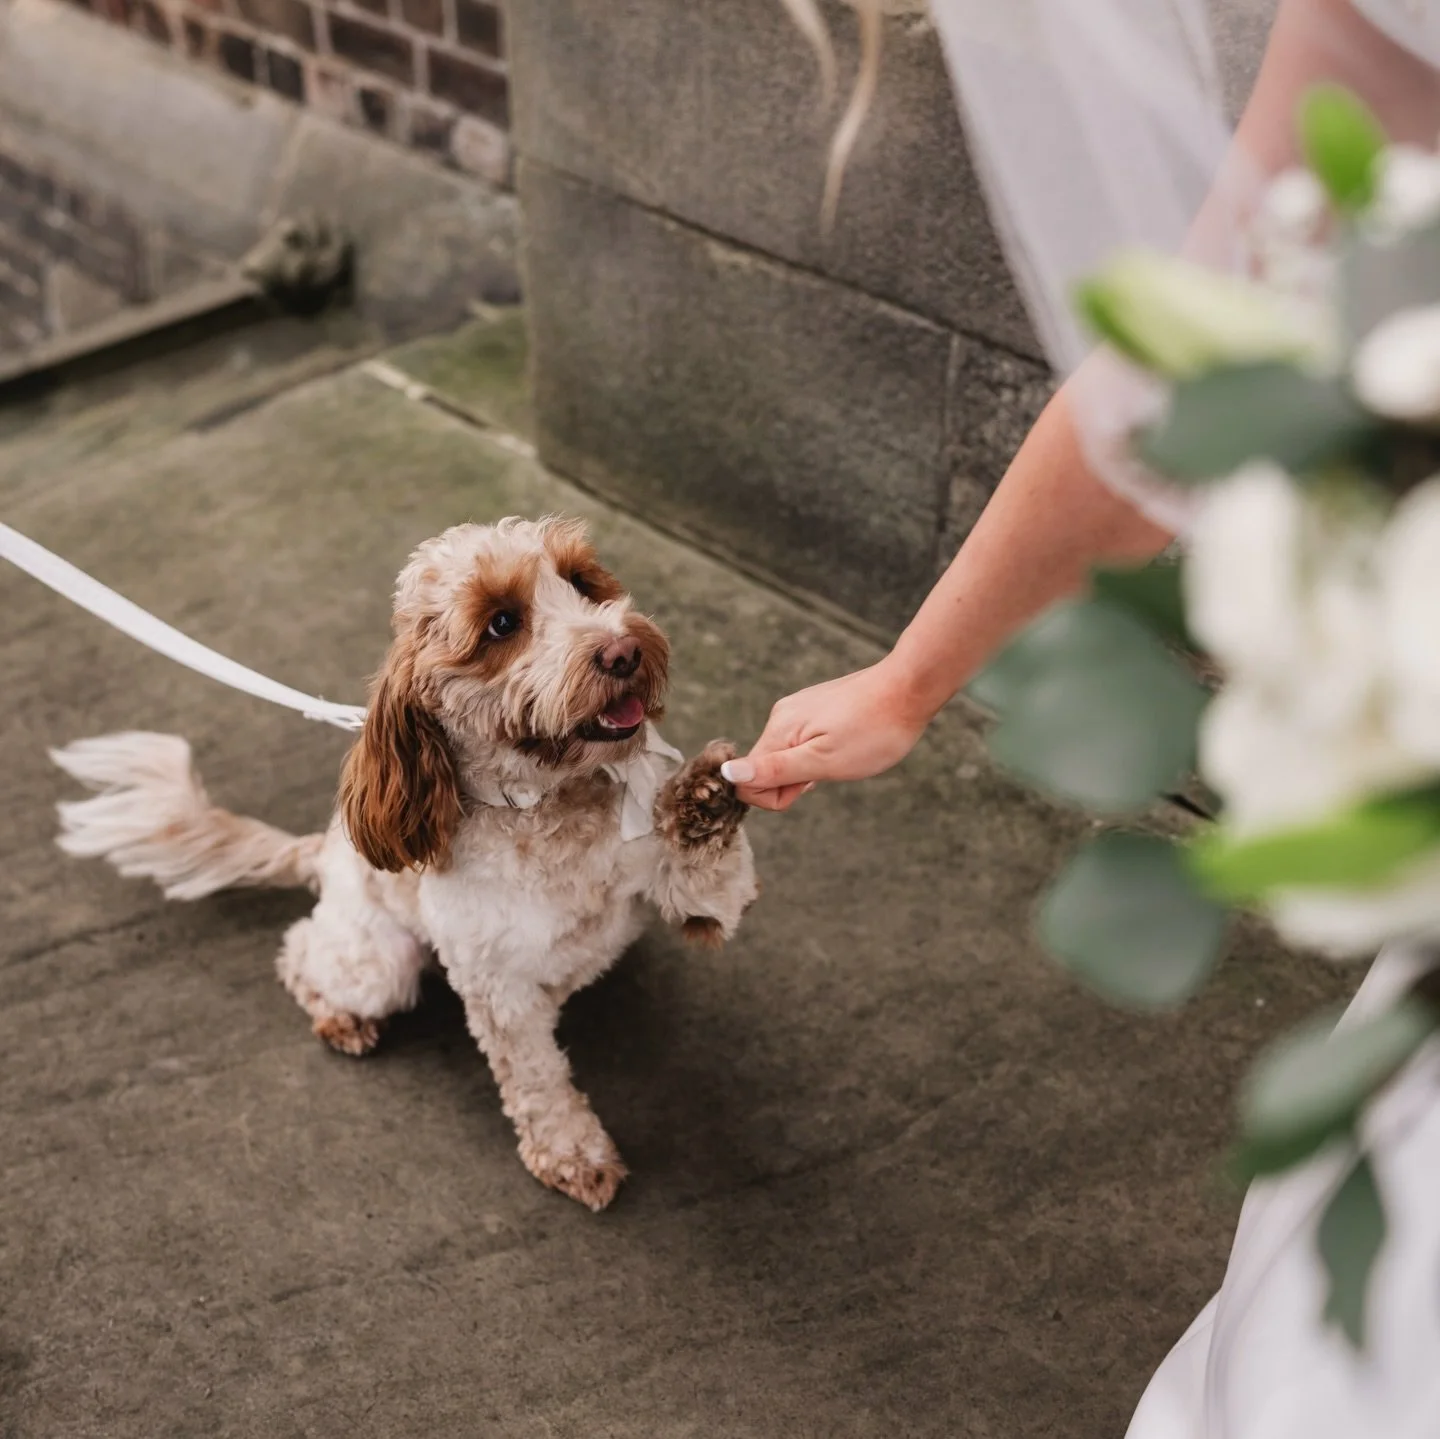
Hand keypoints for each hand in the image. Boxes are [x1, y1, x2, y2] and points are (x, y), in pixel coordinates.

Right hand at [720, 656, 933, 810]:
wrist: (909, 688)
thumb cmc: (873, 730)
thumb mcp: (824, 761)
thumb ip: (774, 770)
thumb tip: (727, 774)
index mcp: (778, 731)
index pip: (748, 780)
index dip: (777, 795)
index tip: (810, 784)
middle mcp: (781, 717)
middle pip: (765, 768)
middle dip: (795, 781)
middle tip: (832, 770)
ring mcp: (798, 710)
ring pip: (786, 756)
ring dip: (810, 767)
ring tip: (843, 755)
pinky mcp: (815, 707)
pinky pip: (802, 742)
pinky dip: (820, 753)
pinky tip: (846, 744)